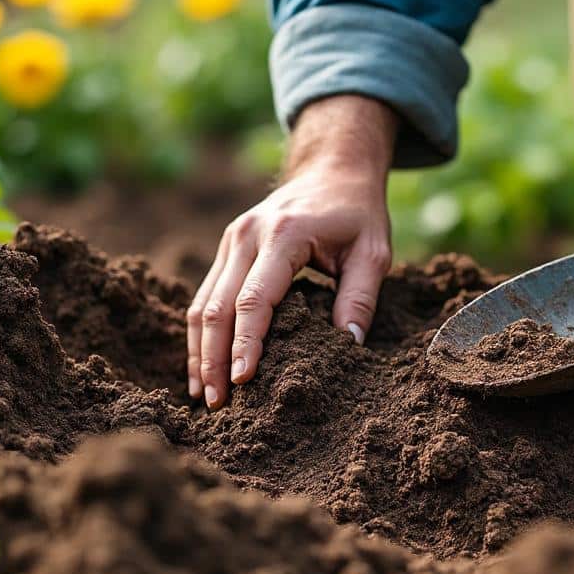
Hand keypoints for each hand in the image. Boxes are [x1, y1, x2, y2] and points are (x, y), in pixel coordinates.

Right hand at [188, 95, 397, 407]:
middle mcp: (247, 236)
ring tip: (203, 397)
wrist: (333, 168)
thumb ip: (360, 297)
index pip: (255, 299)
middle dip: (213, 359)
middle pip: (216, 307)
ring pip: (201, 304)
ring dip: (199, 352)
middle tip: (216, 404)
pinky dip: (200, 335)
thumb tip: (347, 345)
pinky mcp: (227, 249)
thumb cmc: (357, 213)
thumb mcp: (373, 252)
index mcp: (284, 236)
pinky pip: (204, 296)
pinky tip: (202, 368)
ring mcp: (231, 240)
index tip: (243, 381)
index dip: (246, 343)